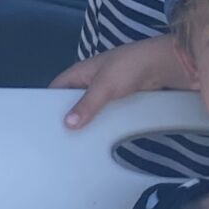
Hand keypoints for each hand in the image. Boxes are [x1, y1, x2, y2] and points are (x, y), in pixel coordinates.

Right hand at [52, 33, 188, 127]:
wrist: (167, 64)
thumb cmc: (132, 66)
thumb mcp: (105, 85)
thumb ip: (87, 104)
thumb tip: (67, 124)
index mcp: (83, 71)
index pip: (58, 86)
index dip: (48, 101)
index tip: (41, 123)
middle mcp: (93, 80)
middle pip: (74, 100)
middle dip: (68, 116)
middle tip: (59, 140)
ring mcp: (109, 91)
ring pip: (92, 109)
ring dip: (88, 122)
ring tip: (78, 144)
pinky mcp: (124, 100)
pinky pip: (108, 114)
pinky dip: (104, 124)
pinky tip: (101, 139)